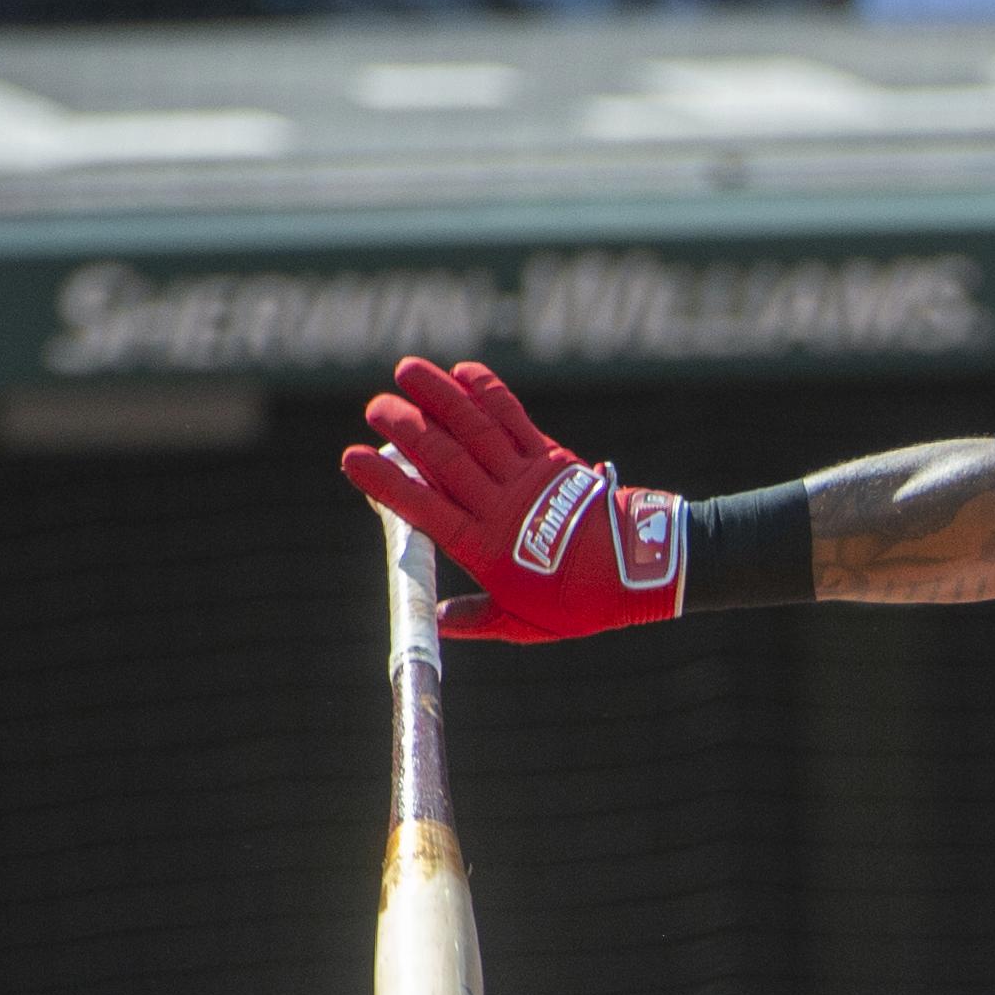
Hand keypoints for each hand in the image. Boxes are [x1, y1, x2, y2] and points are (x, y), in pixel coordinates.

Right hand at [339, 357, 684, 643]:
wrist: (642, 570)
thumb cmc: (580, 602)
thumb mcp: (526, 623)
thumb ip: (478, 619)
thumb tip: (437, 624)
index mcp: (485, 548)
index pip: (424, 509)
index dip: (387, 482)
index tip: (352, 459)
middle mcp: (501, 507)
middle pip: (444, 459)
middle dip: (407, 428)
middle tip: (376, 406)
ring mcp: (527, 477)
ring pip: (475, 429)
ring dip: (440, 396)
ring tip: (407, 370)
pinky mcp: (551, 458)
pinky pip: (514, 419)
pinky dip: (489, 393)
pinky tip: (464, 371)